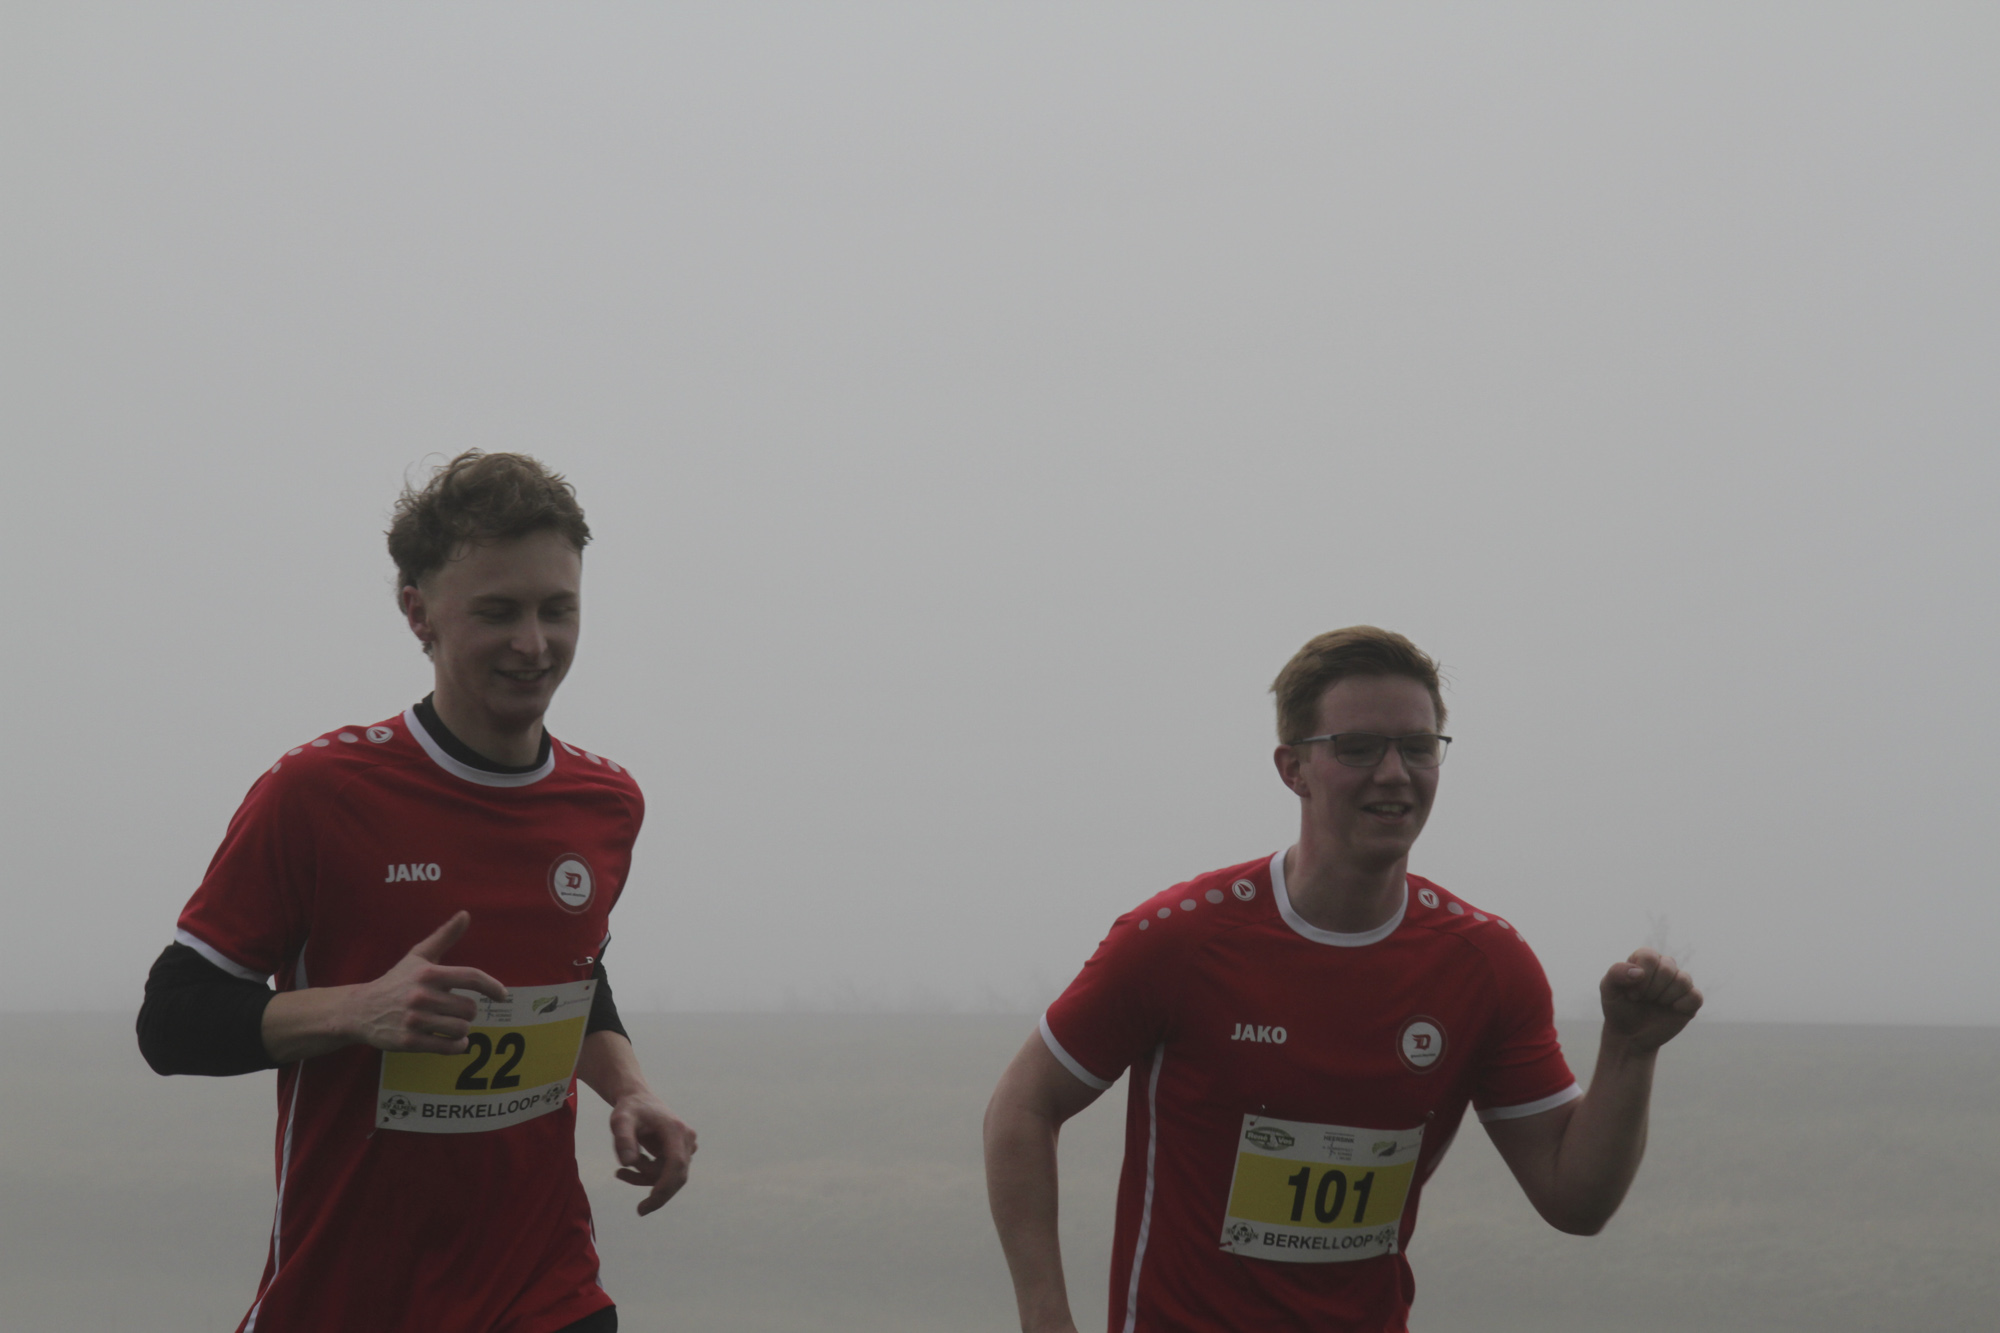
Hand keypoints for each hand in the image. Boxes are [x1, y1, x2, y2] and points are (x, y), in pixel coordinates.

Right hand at [341, 911, 509, 1053]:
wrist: (361, 1009)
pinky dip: (457, 1047)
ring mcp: (414, 1020)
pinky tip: (455, 1042)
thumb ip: (444, 936)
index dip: (492, 987)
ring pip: (461, 1029)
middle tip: (456, 1011)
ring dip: (462, 1029)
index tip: (502, 995)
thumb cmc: (396, 981)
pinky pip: (448, 1048)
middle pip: (469, 1008)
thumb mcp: (418, 956)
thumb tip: (466, 914)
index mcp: (428, 973)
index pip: (471, 977)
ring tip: (453, 1025)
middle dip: (468, 1011)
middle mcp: (421, 995)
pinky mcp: (409, 1042)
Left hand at [609, 1092, 696, 1215]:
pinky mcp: (682, 1153)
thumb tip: (627, 1162)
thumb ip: (623, 1139)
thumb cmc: (629, 1109)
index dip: (665, 1186)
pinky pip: (667, 1173)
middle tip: (640, 1210)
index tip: (649, 1204)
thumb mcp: (619, 1120)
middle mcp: (687, 1138)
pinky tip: (631, 1166)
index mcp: (675, 1129)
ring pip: (669, 1177)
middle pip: (677, 1176)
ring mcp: (687, 1146)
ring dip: (645, 1178)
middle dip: (657, 1193)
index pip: (676, 1164)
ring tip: (620, 1172)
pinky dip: (649, 1175)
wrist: (639, 1100)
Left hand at [1599, 948, 1701, 1054]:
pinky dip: (1682, 1005)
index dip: (1641, 977)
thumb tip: (1639, 972)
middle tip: (1643, 1000)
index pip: (1650, 956)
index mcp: (1645, 959)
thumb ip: (1616, 973)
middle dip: (1651, 989)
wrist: (1629, 1034)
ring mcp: (1679, 983)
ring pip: (1683, 980)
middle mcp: (1665, 966)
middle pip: (1667, 967)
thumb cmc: (1619, 1007)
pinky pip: (1695, 996)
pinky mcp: (1691, 1000)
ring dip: (1665, 997)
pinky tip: (1672, 1010)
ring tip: (1656, 1004)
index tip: (1632, 994)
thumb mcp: (1608, 989)